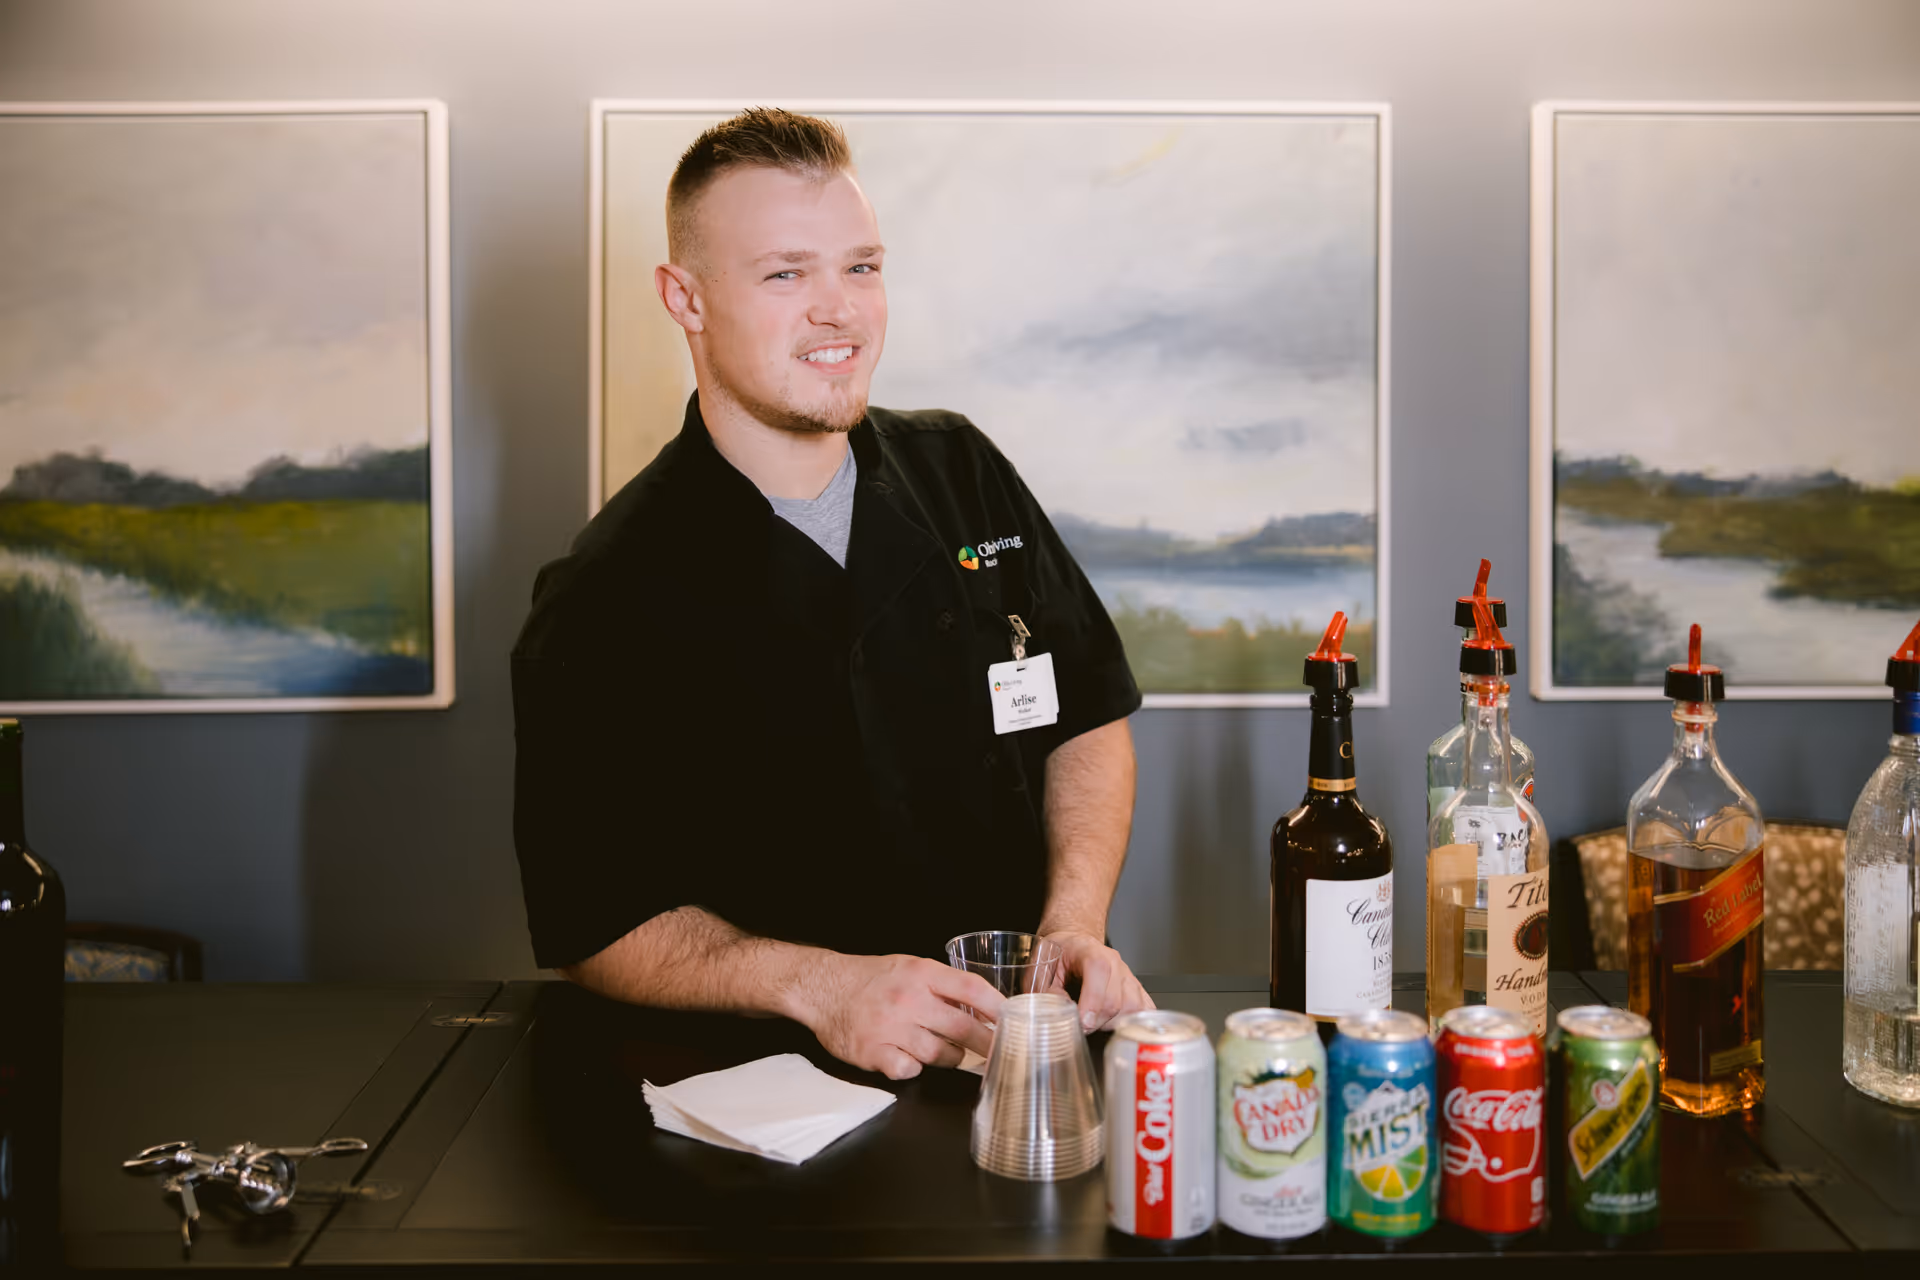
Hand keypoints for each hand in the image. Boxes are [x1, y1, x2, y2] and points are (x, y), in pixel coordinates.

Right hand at [790, 953, 1003, 1080]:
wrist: (821, 988)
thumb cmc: (869, 978)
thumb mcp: (908, 967)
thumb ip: (941, 984)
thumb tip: (984, 1006)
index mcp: (920, 973)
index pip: (971, 989)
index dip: (997, 1007)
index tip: (1014, 1020)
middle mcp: (908, 999)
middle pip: (963, 1028)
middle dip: (988, 1044)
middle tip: (1002, 1053)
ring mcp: (890, 1028)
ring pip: (941, 1055)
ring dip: (951, 1057)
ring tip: (950, 1052)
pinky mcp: (873, 1053)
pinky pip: (909, 1070)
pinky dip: (913, 1067)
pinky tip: (908, 1057)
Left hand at [1045, 930, 1153, 1031]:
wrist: (1073, 944)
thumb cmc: (1059, 954)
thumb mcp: (1042, 967)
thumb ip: (1047, 991)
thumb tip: (1058, 1014)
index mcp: (1089, 951)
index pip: (1099, 972)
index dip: (1092, 1002)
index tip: (1081, 1023)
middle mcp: (1114, 962)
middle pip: (1116, 999)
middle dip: (1098, 1022)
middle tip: (1081, 1028)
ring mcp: (1128, 975)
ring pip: (1133, 1008)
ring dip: (1114, 1023)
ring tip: (1096, 1024)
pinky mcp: (1135, 987)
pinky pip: (1145, 1008)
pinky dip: (1134, 1022)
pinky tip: (1117, 1025)